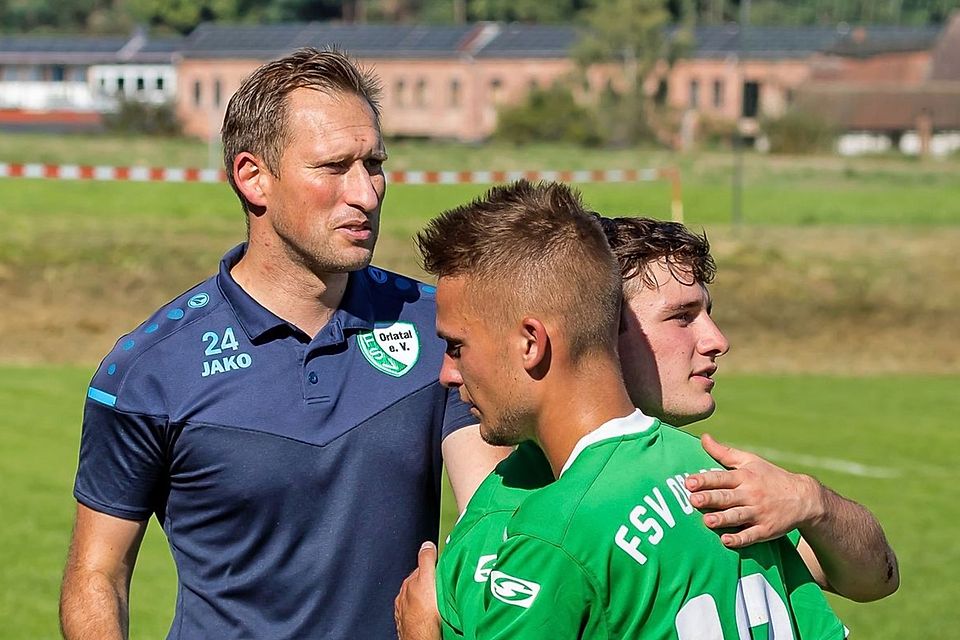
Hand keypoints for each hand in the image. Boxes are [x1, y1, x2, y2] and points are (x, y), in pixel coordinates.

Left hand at [395, 541, 440, 639]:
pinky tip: (433, 615)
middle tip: (444, 586)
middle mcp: (405, 597)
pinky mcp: (410, 624)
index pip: (422, 570)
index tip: (443, 568)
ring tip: (440, 602)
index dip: (434, 568)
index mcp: (409, 584)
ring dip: (427, 600)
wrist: (421, 638)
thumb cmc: (424, 615)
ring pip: (419, 600)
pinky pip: (419, 613)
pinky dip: (425, 612)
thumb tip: (426, 545)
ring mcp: (406, 611)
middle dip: (430, 584)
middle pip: (420, 585)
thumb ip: (426, 560)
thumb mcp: (427, 579)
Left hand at [685, 433, 823, 547]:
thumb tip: (703, 438)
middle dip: (710, 498)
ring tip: (708, 521)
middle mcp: (751, 494)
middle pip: (727, 497)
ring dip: (723, 519)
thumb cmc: (770, 477)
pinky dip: (740, 539)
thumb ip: (724, 452)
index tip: (689, 482)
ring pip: (738, 516)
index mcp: (745, 477)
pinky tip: (726, 541)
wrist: (804, 497)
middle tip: (692, 500)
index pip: (722, 478)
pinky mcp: (767, 529)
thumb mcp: (750, 461)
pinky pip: (752, 535)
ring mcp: (759, 513)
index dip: (705, 480)